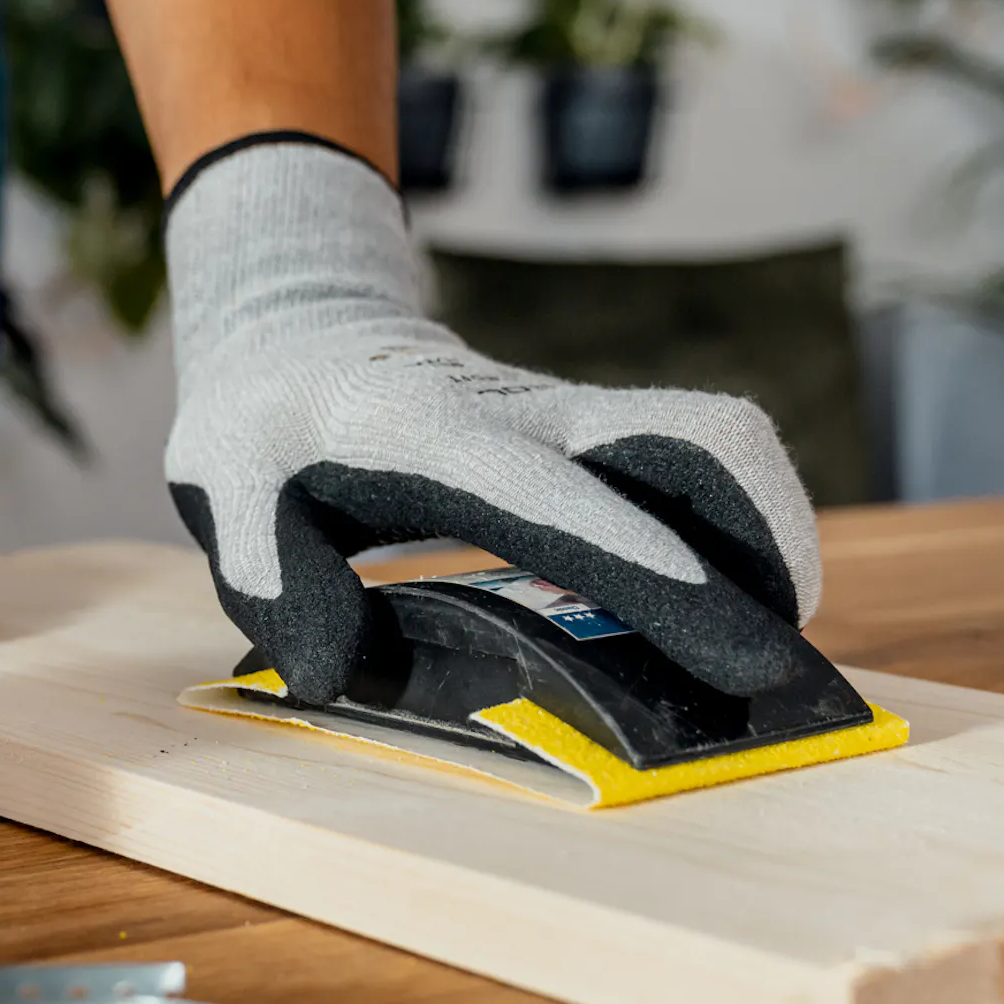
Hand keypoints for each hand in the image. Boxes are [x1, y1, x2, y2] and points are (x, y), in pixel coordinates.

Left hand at [163, 138, 821, 704]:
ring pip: (718, 443)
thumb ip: (288, 594)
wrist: (297, 329)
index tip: (739, 654)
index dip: (655, 573)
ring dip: (770, 537)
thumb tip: (355, 674)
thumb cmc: (263, 430)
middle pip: (695, 441)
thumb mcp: (231, 506)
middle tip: (772, 670)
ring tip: (762, 643)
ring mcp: (571, 415)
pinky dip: (739, 527)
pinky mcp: (592, 430)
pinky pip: (696, 459)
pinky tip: (719, 604)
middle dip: (766, 550)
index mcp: (434, 439)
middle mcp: (527, 414)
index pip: (564, 502)